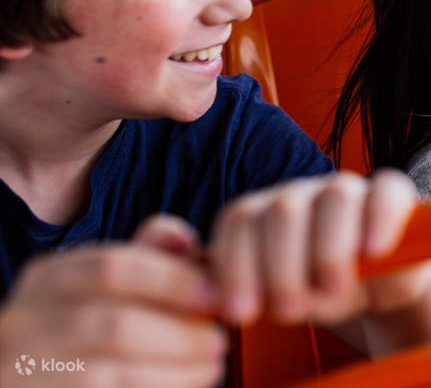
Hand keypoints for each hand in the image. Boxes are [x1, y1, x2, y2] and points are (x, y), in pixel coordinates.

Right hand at [0, 217, 225, 387]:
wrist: (35, 373)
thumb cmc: (85, 324)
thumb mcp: (105, 284)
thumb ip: (147, 257)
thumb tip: (190, 242)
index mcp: (50, 278)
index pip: (113, 268)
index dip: (173, 280)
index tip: (217, 293)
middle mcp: (26, 321)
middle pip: (116, 326)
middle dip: (181, 335)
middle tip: (219, 340)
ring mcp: (25, 368)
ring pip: (105, 374)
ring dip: (174, 370)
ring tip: (212, 364)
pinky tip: (188, 383)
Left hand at [208, 170, 430, 327]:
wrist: (378, 288)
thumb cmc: (316, 290)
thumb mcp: (274, 295)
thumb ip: (237, 288)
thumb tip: (203, 295)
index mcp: (264, 212)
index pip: (240, 219)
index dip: (236, 265)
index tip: (241, 313)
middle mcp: (302, 193)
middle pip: (282, 211)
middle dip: (282, 268)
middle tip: (289, 312)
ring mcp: (348, 189)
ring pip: (334, 199)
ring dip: (328, 251)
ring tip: (332, 292)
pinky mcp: (392, 194)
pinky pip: (385, 193)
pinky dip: (378, 221)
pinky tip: (371, 252)